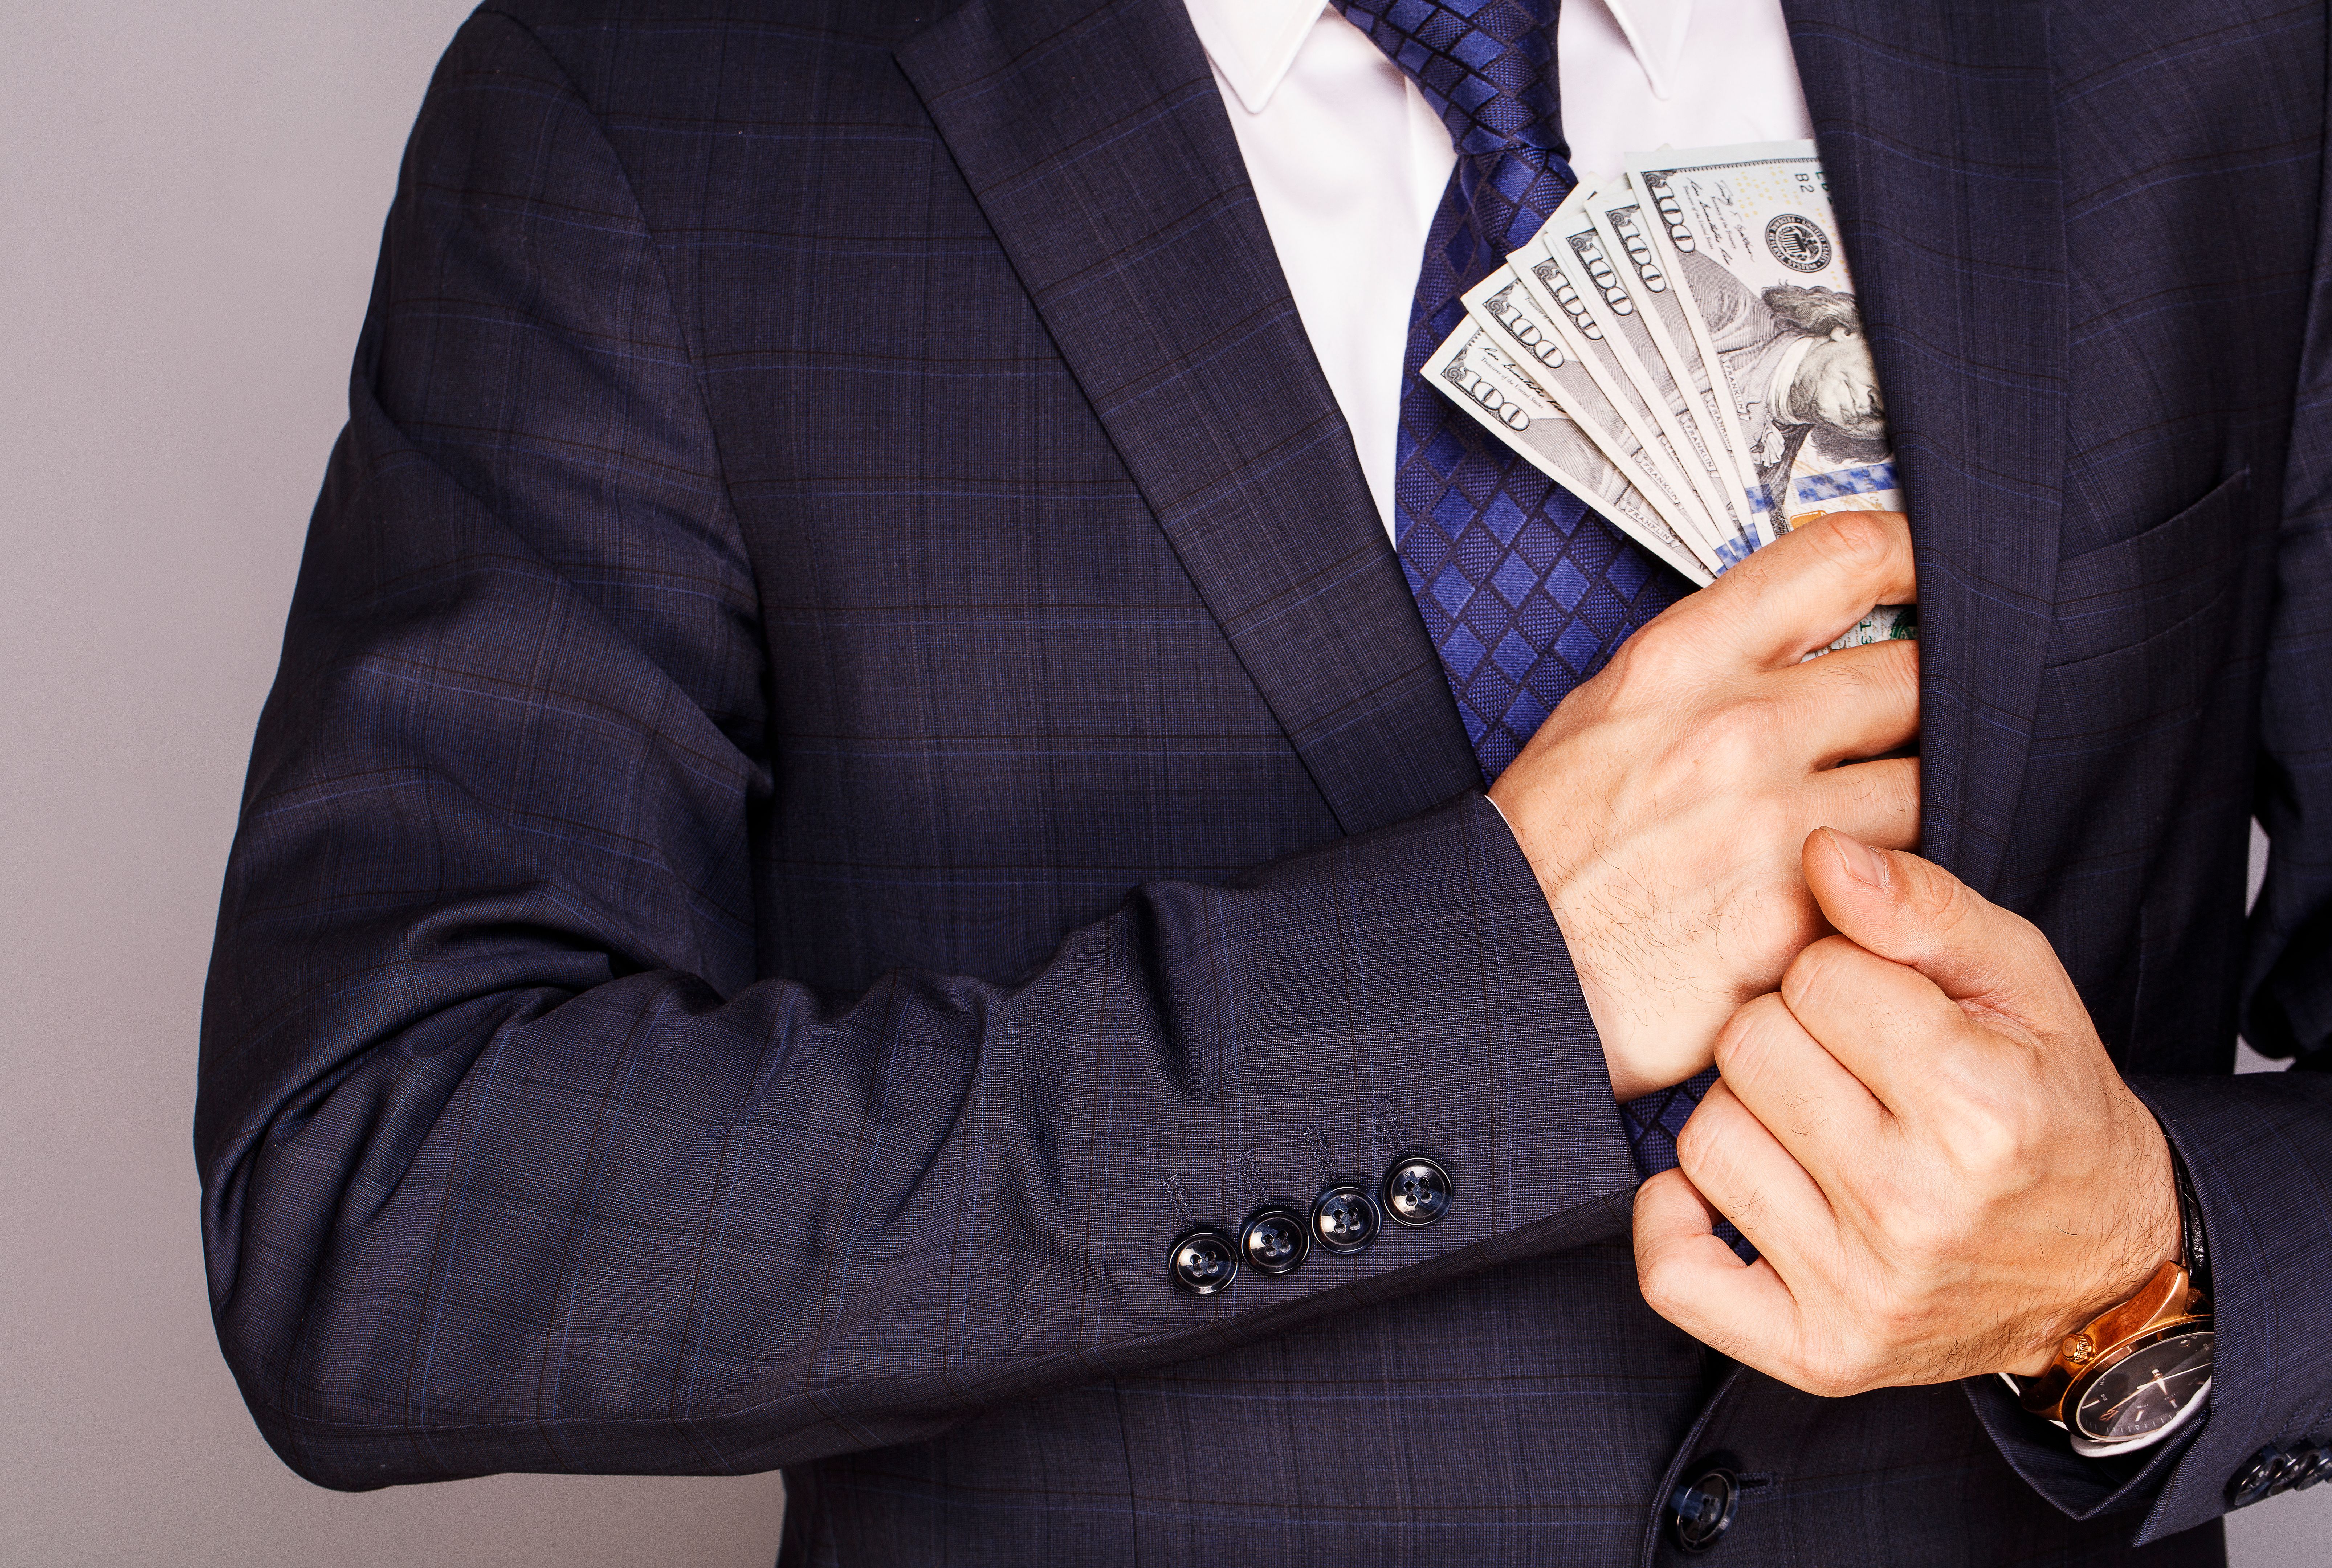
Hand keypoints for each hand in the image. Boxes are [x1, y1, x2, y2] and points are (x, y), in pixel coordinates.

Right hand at [1489, 510, 1919, 1098]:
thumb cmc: (1540, 851)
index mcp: (1682, 664)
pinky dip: (1895, 885)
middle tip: (1928, 716)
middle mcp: (1739, 730)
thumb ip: (1695, 670)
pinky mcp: (1802, 914)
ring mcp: (1777, 823)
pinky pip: (1901, 881)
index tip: (1928, 574)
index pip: (1840, 561)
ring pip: (1928, 782)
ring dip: (1919, 798)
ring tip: (1885, 819)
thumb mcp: (1595, 717)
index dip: (1910, 557)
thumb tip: (1779, 639)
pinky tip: (1866, 892)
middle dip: (1934, 692)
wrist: (1505, 964)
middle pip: (1913, 671)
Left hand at [1633, 829, 2180, 1392]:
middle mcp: (1918, 1206)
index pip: (1814, 975)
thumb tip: (1822, 852)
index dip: (1840, 975)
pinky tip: (1729, 1191)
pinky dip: (1677, 1223)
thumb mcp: (2022, 984)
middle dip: (1790, 1037)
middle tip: (1851, 1068)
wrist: (2103, 1268)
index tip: (1884, 1009)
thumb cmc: (2048, 1106)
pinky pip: (1676, 1273)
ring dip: (1746, 1118)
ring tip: (1817, 1127)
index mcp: (1979, 1105)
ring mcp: (1864, 1291)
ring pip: (1704, 1138)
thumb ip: (1922, 906)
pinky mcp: (1818, 1354)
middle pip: (1748, 1049)